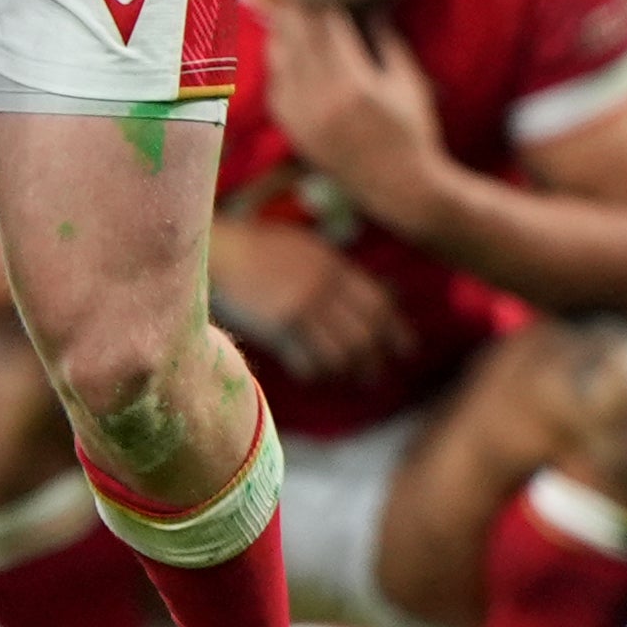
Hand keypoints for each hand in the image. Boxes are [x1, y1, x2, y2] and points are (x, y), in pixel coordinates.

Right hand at [207, 210, 411, 383]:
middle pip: (362, 333)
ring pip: (338, 351)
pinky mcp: (275, 328)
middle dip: (375, 358)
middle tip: (378, 375)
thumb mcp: (307, 247)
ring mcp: (299, 309)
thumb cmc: (260, 245)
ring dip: (347, 370)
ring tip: (351, 381)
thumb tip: (374, 290)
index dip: (396, 329)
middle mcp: (322, 289)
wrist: (219, 251)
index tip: (407, 348)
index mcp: (333, 265)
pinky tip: (314, 375)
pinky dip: (313, 371)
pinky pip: (305, 360)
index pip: (378, 303)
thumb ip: (336, 269)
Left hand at [257, 0, 446, 223]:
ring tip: (281, 13)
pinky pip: (277, 91)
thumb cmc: (413, 131)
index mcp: (355, 84)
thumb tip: (372, 7)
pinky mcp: (297, 133)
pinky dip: (277, 68)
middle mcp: (323, 100)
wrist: (398, 187)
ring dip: (281, 35)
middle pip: (300, 41)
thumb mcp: (408, 83)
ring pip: (281, 64)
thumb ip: (388, 43)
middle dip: (296, 13)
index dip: (324, 5)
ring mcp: (305, 118)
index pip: (329, 30)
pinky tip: (281, 53)